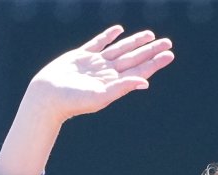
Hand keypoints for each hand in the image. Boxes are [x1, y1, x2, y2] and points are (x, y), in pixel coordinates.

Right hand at [27, 25, 173, 123]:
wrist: (47, 96)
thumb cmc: (73, 101)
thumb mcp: (101, 96)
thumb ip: (122, 87)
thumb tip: (145, 82)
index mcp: (115, 83)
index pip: (140, 70)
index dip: (155, 62)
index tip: (169, 54)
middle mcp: (108, 73)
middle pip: (134, 58)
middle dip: (150, 50)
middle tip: (167, 42)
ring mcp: (95, 63)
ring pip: (120, 49)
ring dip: (134, 42)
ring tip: (149, 35)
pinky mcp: (81, 56)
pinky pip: (98, 43)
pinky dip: (108, 36)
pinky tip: (118, 30)